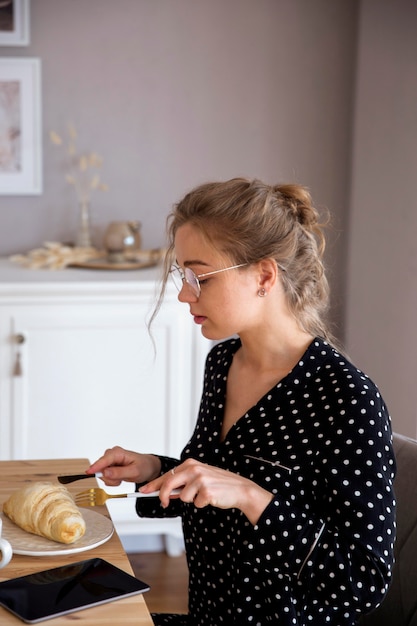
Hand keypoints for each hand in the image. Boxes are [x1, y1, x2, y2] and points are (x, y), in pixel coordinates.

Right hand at [87, 446, 160, 486]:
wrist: (148, 467)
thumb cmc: (144, 467)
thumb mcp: (134, 472)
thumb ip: (119, 473)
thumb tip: (105, 472)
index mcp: (119, 453)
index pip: (104, 460)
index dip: (96, 466)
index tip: (89, 472)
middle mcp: (112, 454)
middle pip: (101, 468)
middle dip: (110, 477)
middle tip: (121, 479)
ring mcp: (110, 460)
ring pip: (102, 474)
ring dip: (112, 480)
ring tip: (123, 477)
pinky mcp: (109, 466)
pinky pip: (105, 476)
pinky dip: (112, 480)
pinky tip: (120, 477)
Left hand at [140, 458, 273, 524]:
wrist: (239, 489)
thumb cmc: (218, 485)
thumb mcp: (199, 478)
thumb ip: (183, 483)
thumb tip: (166, 492)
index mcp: (190, 464)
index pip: (167, 474)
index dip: (154, 484)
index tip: (143, 490)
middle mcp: (194, 468)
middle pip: (169, 483)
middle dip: (163, 495)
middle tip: (164, 503)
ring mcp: (200, 479)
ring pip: (183, 497)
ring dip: (192, 500)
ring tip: (204, 495)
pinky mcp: (206, 490)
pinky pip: (195, 503)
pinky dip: (201, 504)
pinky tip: (211, 498)